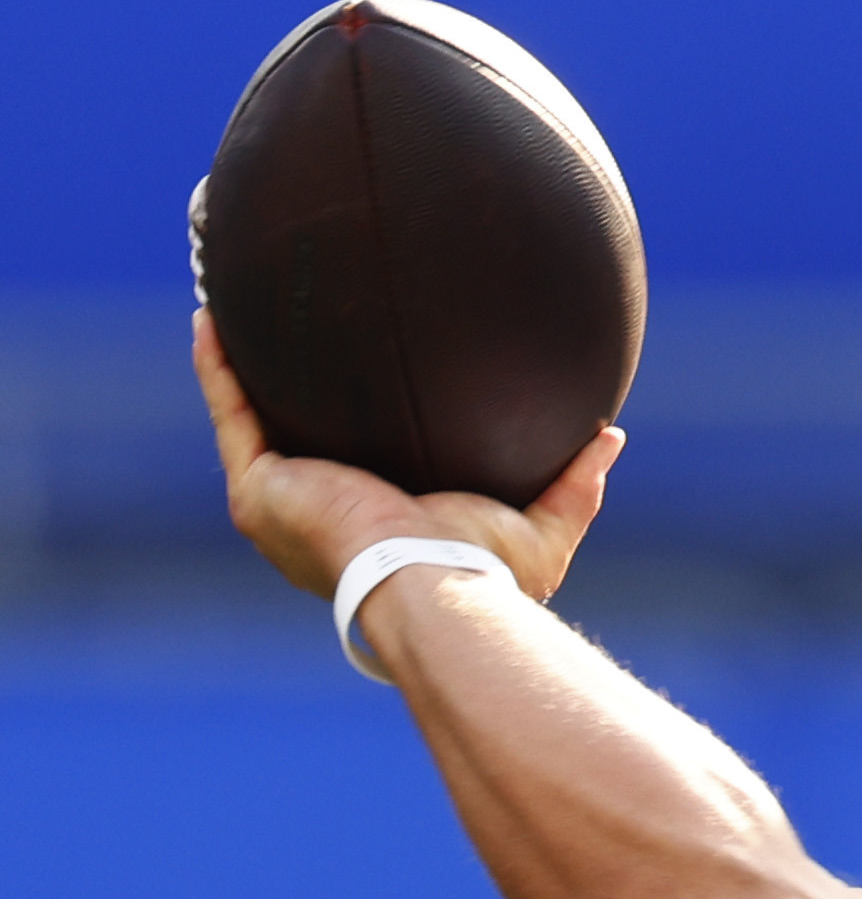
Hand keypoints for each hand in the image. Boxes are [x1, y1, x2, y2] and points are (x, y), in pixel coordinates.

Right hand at [196, 308, 617, 602]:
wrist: (434, 587)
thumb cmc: (486, 574)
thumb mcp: (543, 528)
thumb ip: (575, 484)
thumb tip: (611, 435)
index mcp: (375, 525)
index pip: (358, 469)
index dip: (351, 429)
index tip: (362, 381)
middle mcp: (316, 516)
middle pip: (296, 441)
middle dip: (289, 394)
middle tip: (295, 336)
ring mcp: (280, 504)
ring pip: (250, 422)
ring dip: (238, 369)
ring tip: (234, 310)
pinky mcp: (258, 490)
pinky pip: (230, 414)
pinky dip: (218, 368)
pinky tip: (213, 318)